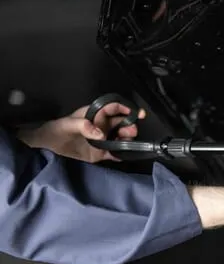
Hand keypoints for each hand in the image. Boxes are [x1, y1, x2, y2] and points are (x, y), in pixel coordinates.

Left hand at [18, 104, 145, 162]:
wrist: (46, 145)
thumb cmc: (55, 129)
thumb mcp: (67, 124)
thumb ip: (84, 126)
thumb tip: (101, 134)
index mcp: (96, 115)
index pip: (114, 108)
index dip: (127, 108)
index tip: (137, 113)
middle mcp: (102, 126)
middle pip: (122, 123)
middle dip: (130, 126)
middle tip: (131, 131)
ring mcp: (103, 139)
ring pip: (122, 138)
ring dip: (127, 140)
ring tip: (127, 143)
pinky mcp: (100, 153)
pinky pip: (115, 153)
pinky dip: (121, 154)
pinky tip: (123, 155)